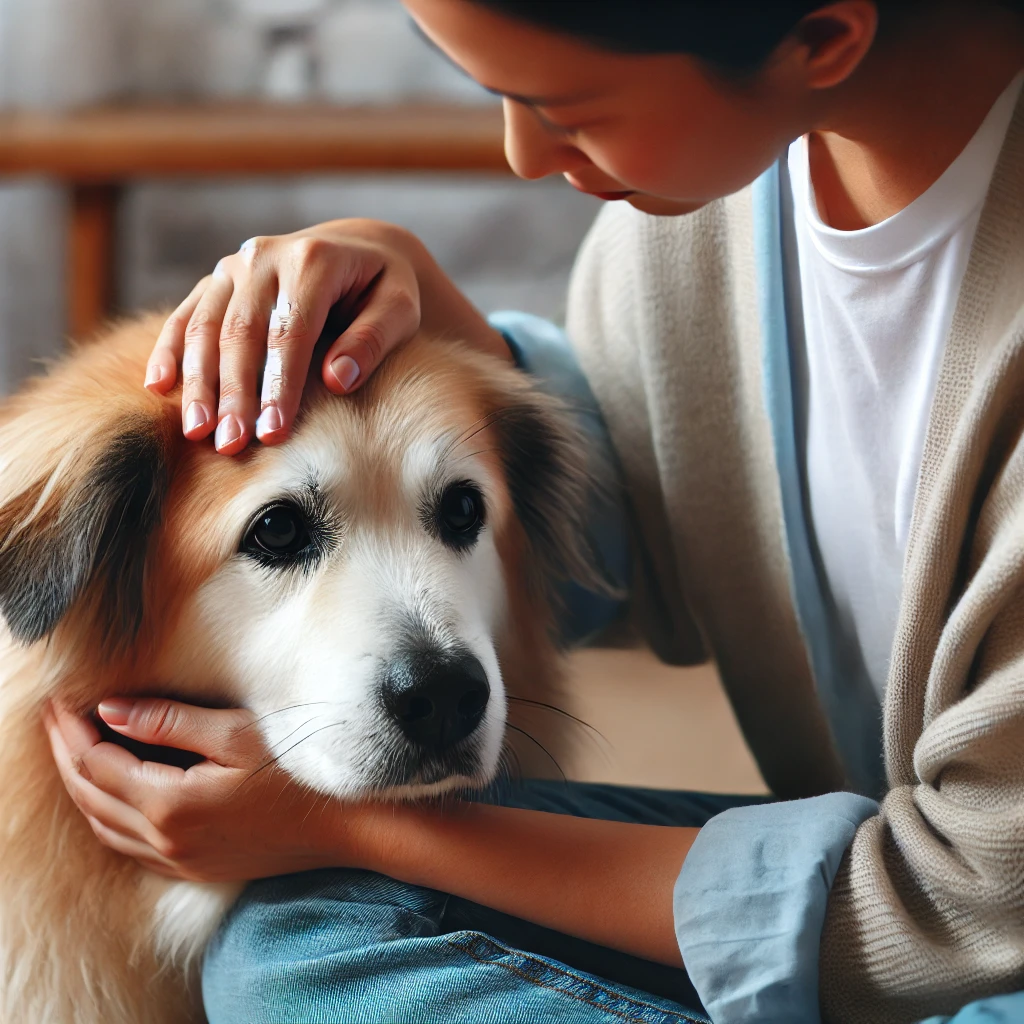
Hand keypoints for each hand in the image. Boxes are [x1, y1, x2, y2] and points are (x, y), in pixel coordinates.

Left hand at [43, 698, 374, 882]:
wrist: (346, 825)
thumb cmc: (298, 771)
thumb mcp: (236, 733)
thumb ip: (169, 721)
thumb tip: (109, 708)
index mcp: (171, 803)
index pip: (96, 763)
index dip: (72, 729)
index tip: (61, 699)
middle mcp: (165, 840)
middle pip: (89, 795)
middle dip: (66, 753)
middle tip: (57, 716)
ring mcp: (179, 861)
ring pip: (103, 825)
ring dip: (82, 786)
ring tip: (76, 747)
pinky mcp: (194, 869)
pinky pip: (128, 846)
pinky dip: (106, 815)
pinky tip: (113, 793)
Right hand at [145, 218, 509, 454]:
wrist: (358, 251)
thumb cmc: (383, 290)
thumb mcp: (398, 308)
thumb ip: (373, 340)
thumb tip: (338, 379)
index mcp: (313, 261)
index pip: (291, 332)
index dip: (279, 386)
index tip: (273, 434)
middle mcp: (266, 256)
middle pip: (240, 332)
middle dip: (234, 393)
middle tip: (230, 445)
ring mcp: (235, 266)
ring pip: (205, 326)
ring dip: (198, 382)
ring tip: (196, 432)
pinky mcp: (216, 281)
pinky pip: (186, 316)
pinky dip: (170, 350)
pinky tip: (158, 387)